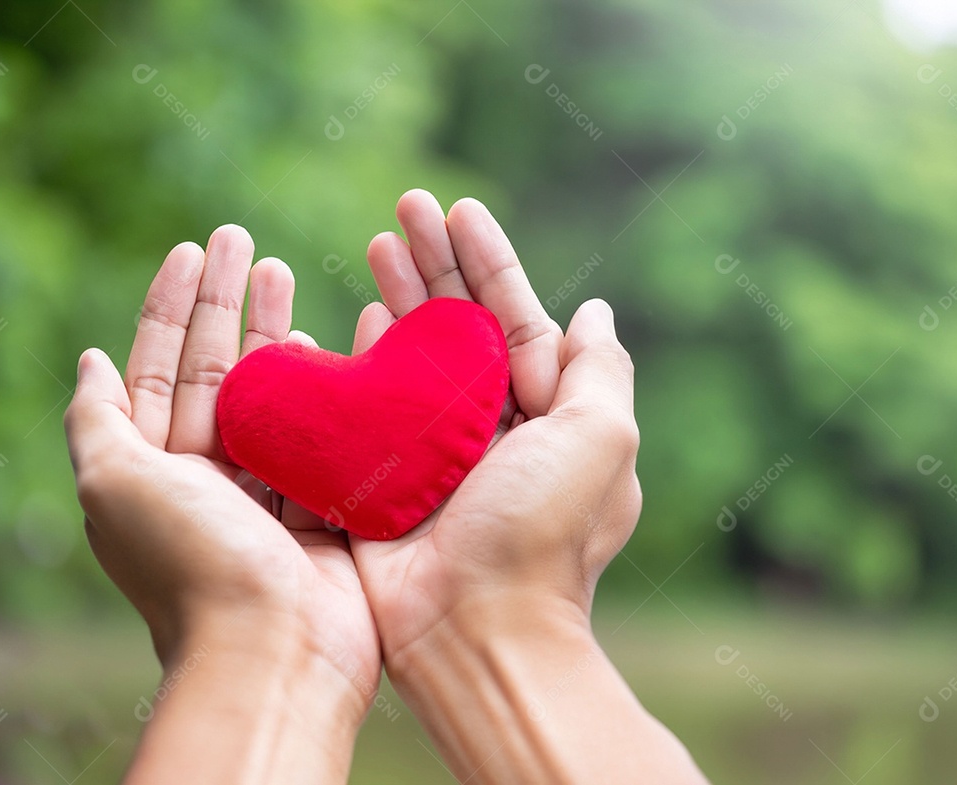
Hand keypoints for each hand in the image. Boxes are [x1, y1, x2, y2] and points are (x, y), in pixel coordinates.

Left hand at [64, 226, 378, 783]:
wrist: (275, 649)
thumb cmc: (191, 564)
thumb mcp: (114, 484)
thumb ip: (96, 419)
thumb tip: (88, 358)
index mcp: (155, 466)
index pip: (157, 365)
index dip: (168, 305)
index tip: (190, 248)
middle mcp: (210, 472)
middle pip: (215, 365)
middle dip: (224, 301)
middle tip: (241, 238)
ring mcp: (271, 485)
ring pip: (274, 390)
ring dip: (278, 328)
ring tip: (283, 268)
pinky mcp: (325, 501)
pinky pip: (329, 429)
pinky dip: (335, 382)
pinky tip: (341, 335)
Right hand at [350, 190, 638, 667]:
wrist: (474, 628)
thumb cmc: (544, 534)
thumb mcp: (601, 442)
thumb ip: (600, 372)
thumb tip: (597, 311)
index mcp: (542, 413)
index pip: (513, 316)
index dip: (488, 260)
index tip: (460, 208)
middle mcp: (488, 424)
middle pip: (457, 324)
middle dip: (434, 261)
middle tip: (404, 206)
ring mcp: (432, 448)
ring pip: (410, 353)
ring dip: (397, 294)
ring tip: (376, 241)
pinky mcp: (383, 474)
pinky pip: (368, 404)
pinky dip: (361, 358)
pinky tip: (355, 315)